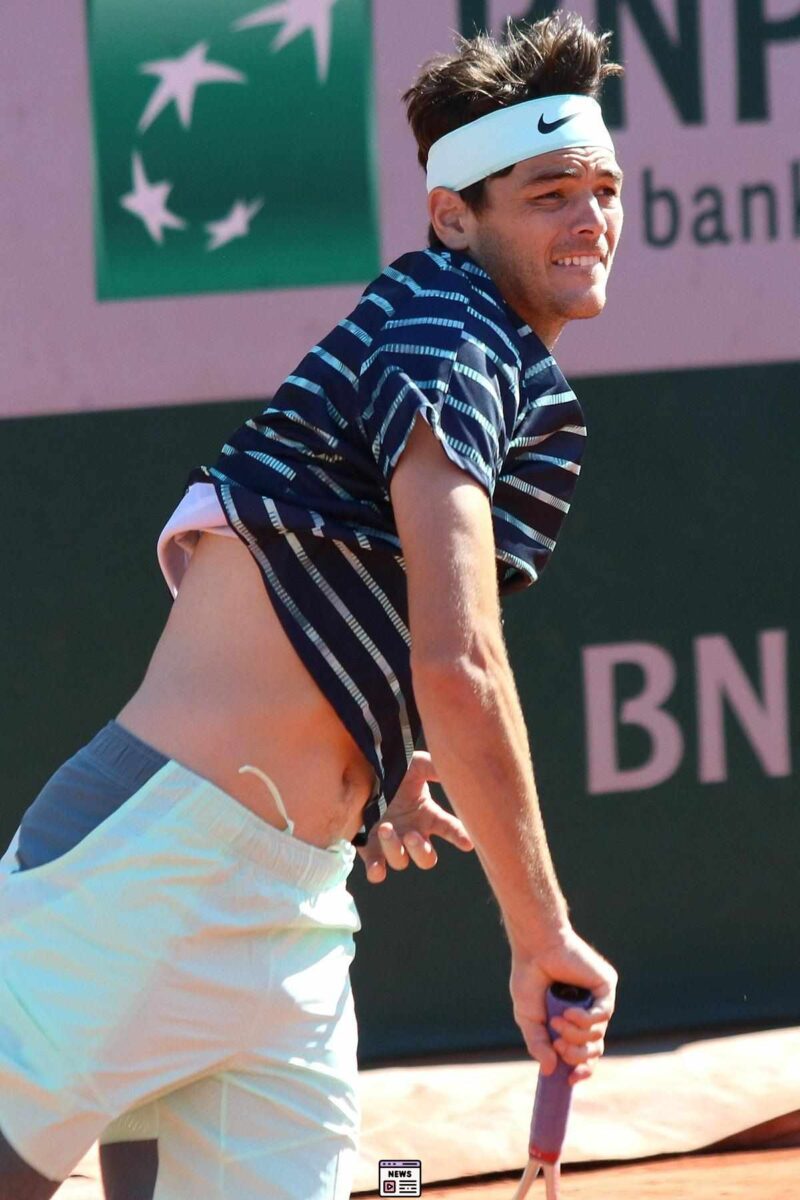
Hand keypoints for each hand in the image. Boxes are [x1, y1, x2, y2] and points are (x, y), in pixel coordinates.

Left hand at [357, 751, 473, 883]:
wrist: (360, 772)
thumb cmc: (392, 770)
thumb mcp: (415, 764)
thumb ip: (434, 768)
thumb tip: (453, 770)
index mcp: (427, 815)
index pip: (450, 829)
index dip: (460, 837)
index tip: (466, 843)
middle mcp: (412, 833)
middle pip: (426, 857)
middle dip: (420, 850)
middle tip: (411, 835)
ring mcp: (392, 844)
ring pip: (400, 862)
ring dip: (394, 849)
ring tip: (385, 828)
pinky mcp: (370, 849)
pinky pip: (377, 872)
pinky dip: (377, 872)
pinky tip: (376, 866)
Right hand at [509, 927, 617, 1084]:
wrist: (535, 948)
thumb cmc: (529, 978)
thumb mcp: (528, 1018)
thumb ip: (538, 1043)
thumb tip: (549, 1070)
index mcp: (572, 1022)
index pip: (585, 1053)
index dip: (581, 1069)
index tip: (569, 1081)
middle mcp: (588, 1013)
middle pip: (593, 1050)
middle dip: (575, 1054)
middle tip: (558, 1042)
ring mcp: (598, 1001)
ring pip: (598, 1035)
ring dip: (576, 1034)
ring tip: (558, 1021)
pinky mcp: (605, 987)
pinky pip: (603, 1015)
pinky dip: (585, 1019)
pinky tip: (569, 1011)